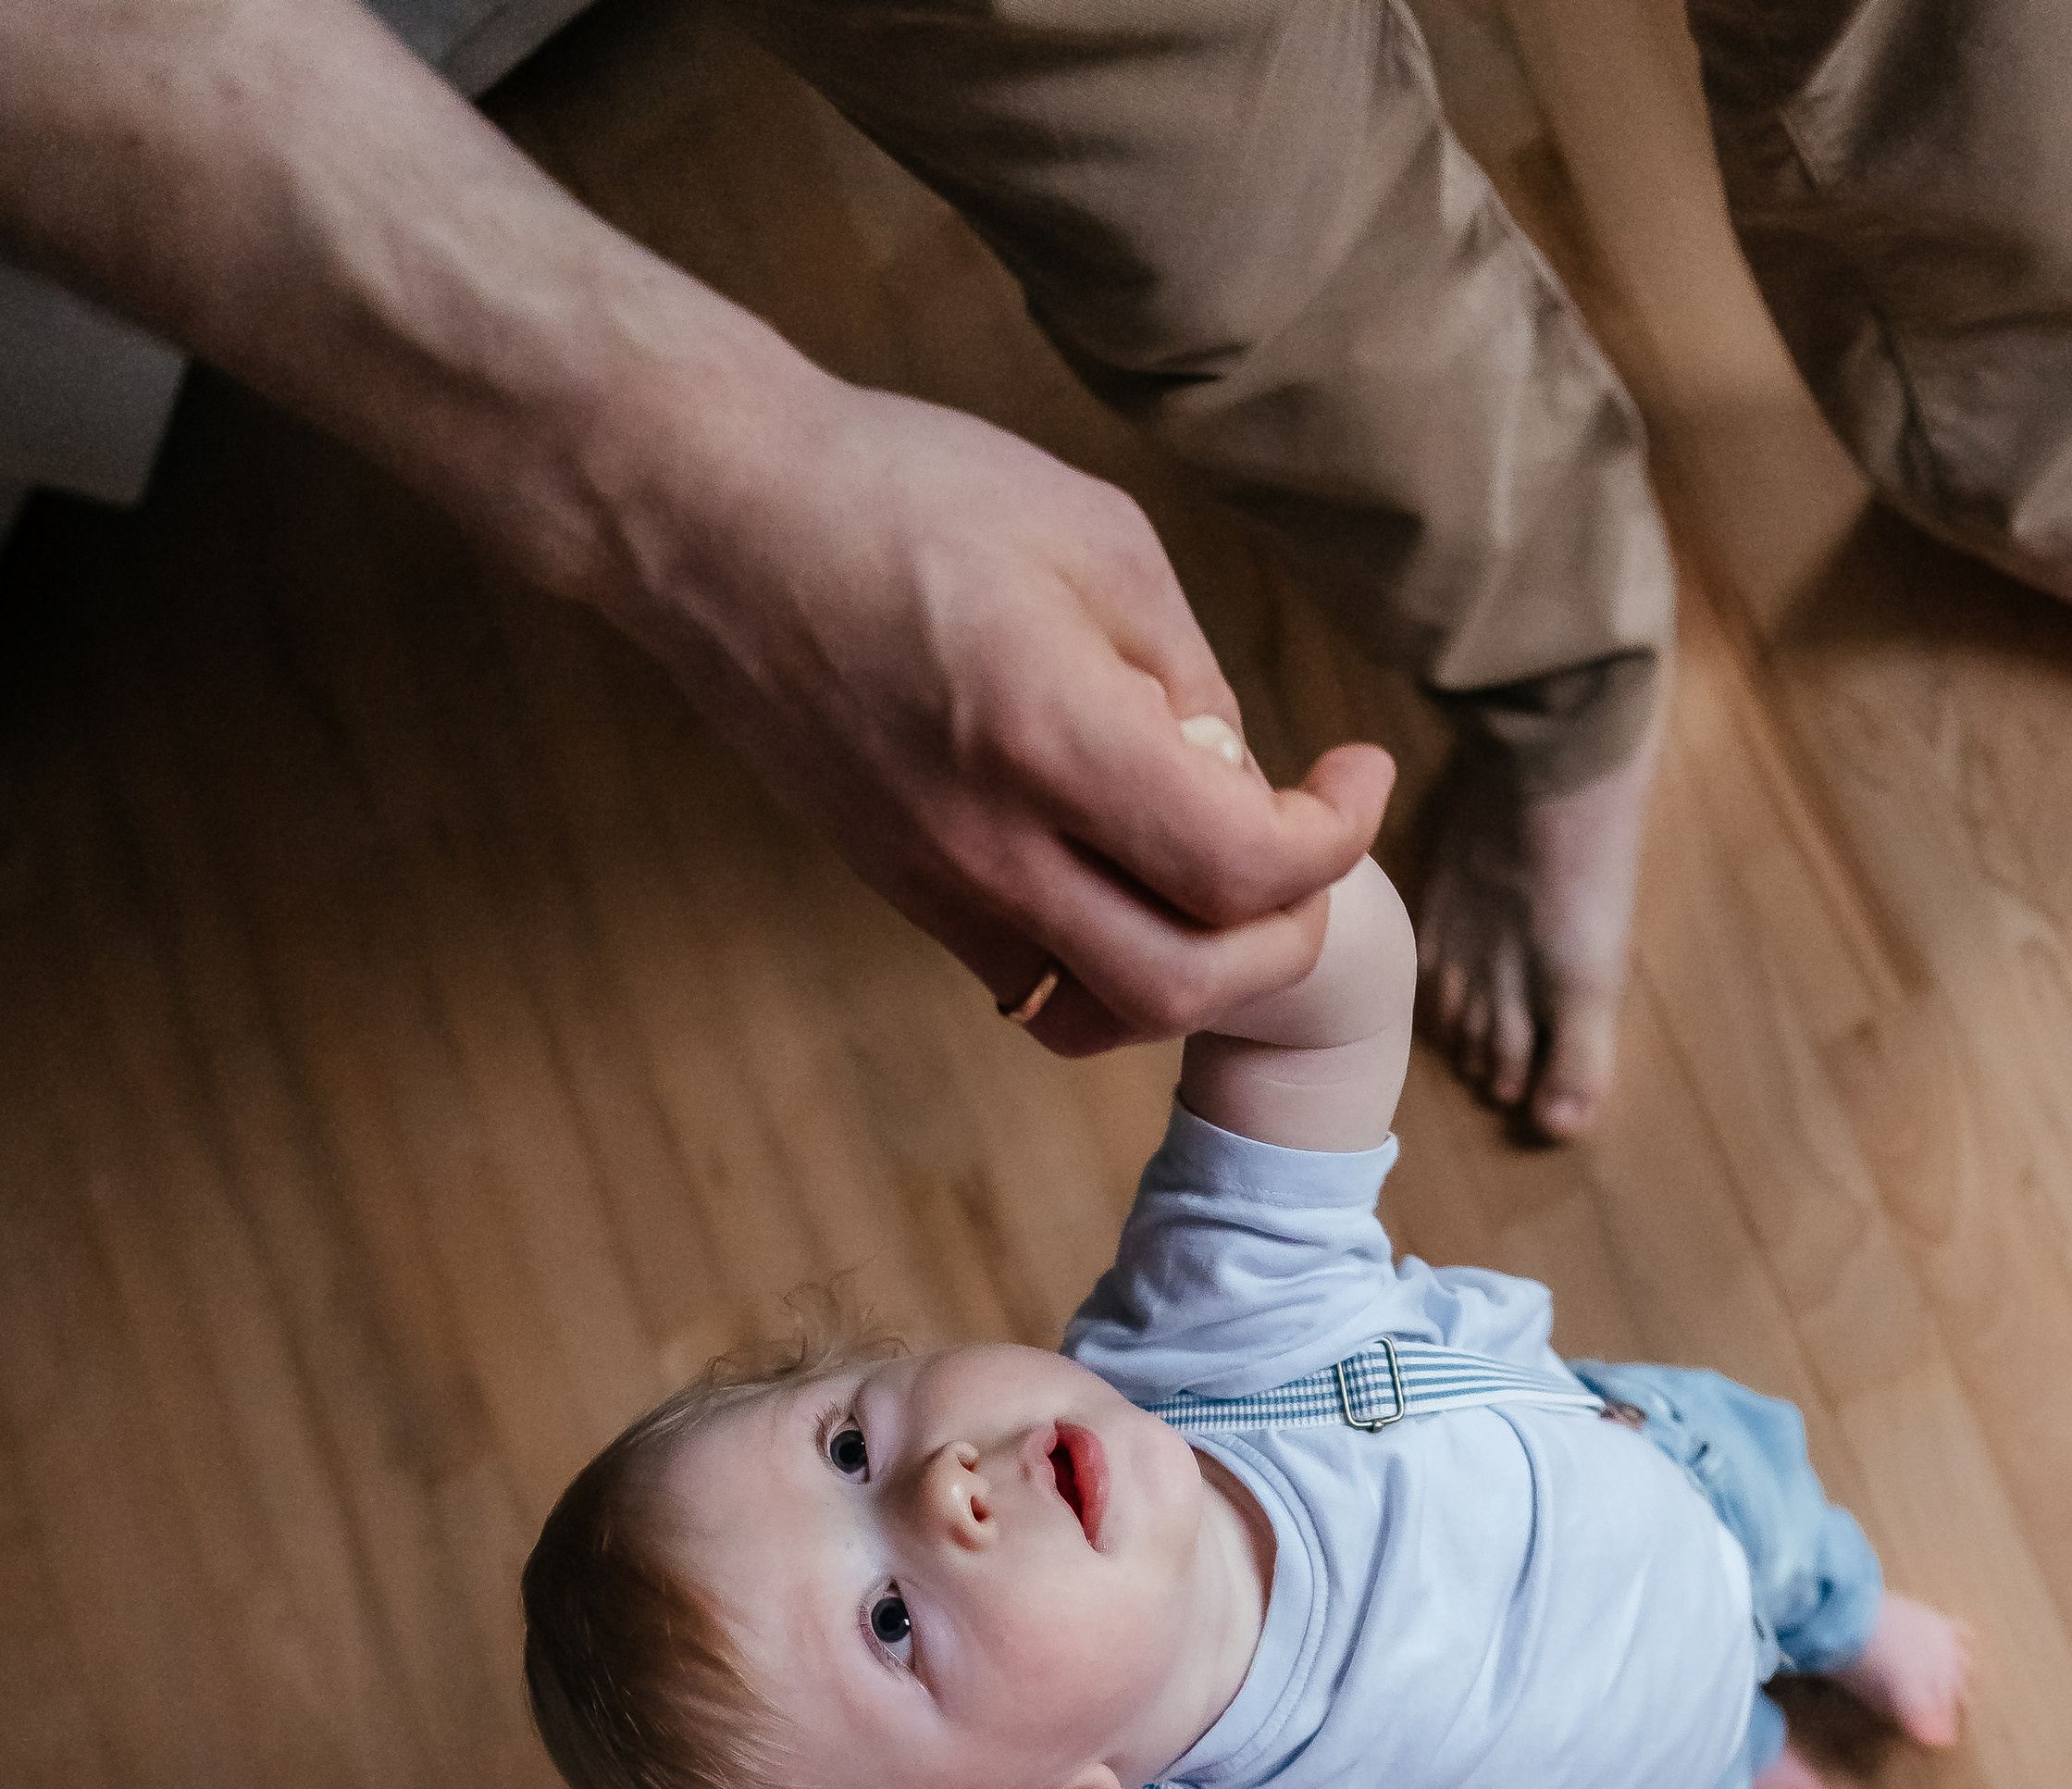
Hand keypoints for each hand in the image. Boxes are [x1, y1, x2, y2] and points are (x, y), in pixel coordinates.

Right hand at [602, 361, 1394, 1050]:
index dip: (1337, 838)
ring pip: (1109, 1013)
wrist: (715, 521)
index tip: (1356, 772)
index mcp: (1053, 732)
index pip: (1244, 866)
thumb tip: (1240, 779)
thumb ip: (1186, 675)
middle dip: (1284, 937)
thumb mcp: (1095, 538)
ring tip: (1218, 885)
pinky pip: (1035, 986)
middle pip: (1188, 984)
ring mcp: (940, 883)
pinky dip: (1109, 965)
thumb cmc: (903, 492)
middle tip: (1306, 851)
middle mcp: (993, 839)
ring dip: (1196, 974)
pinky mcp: (905, 892)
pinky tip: (1124, 881)